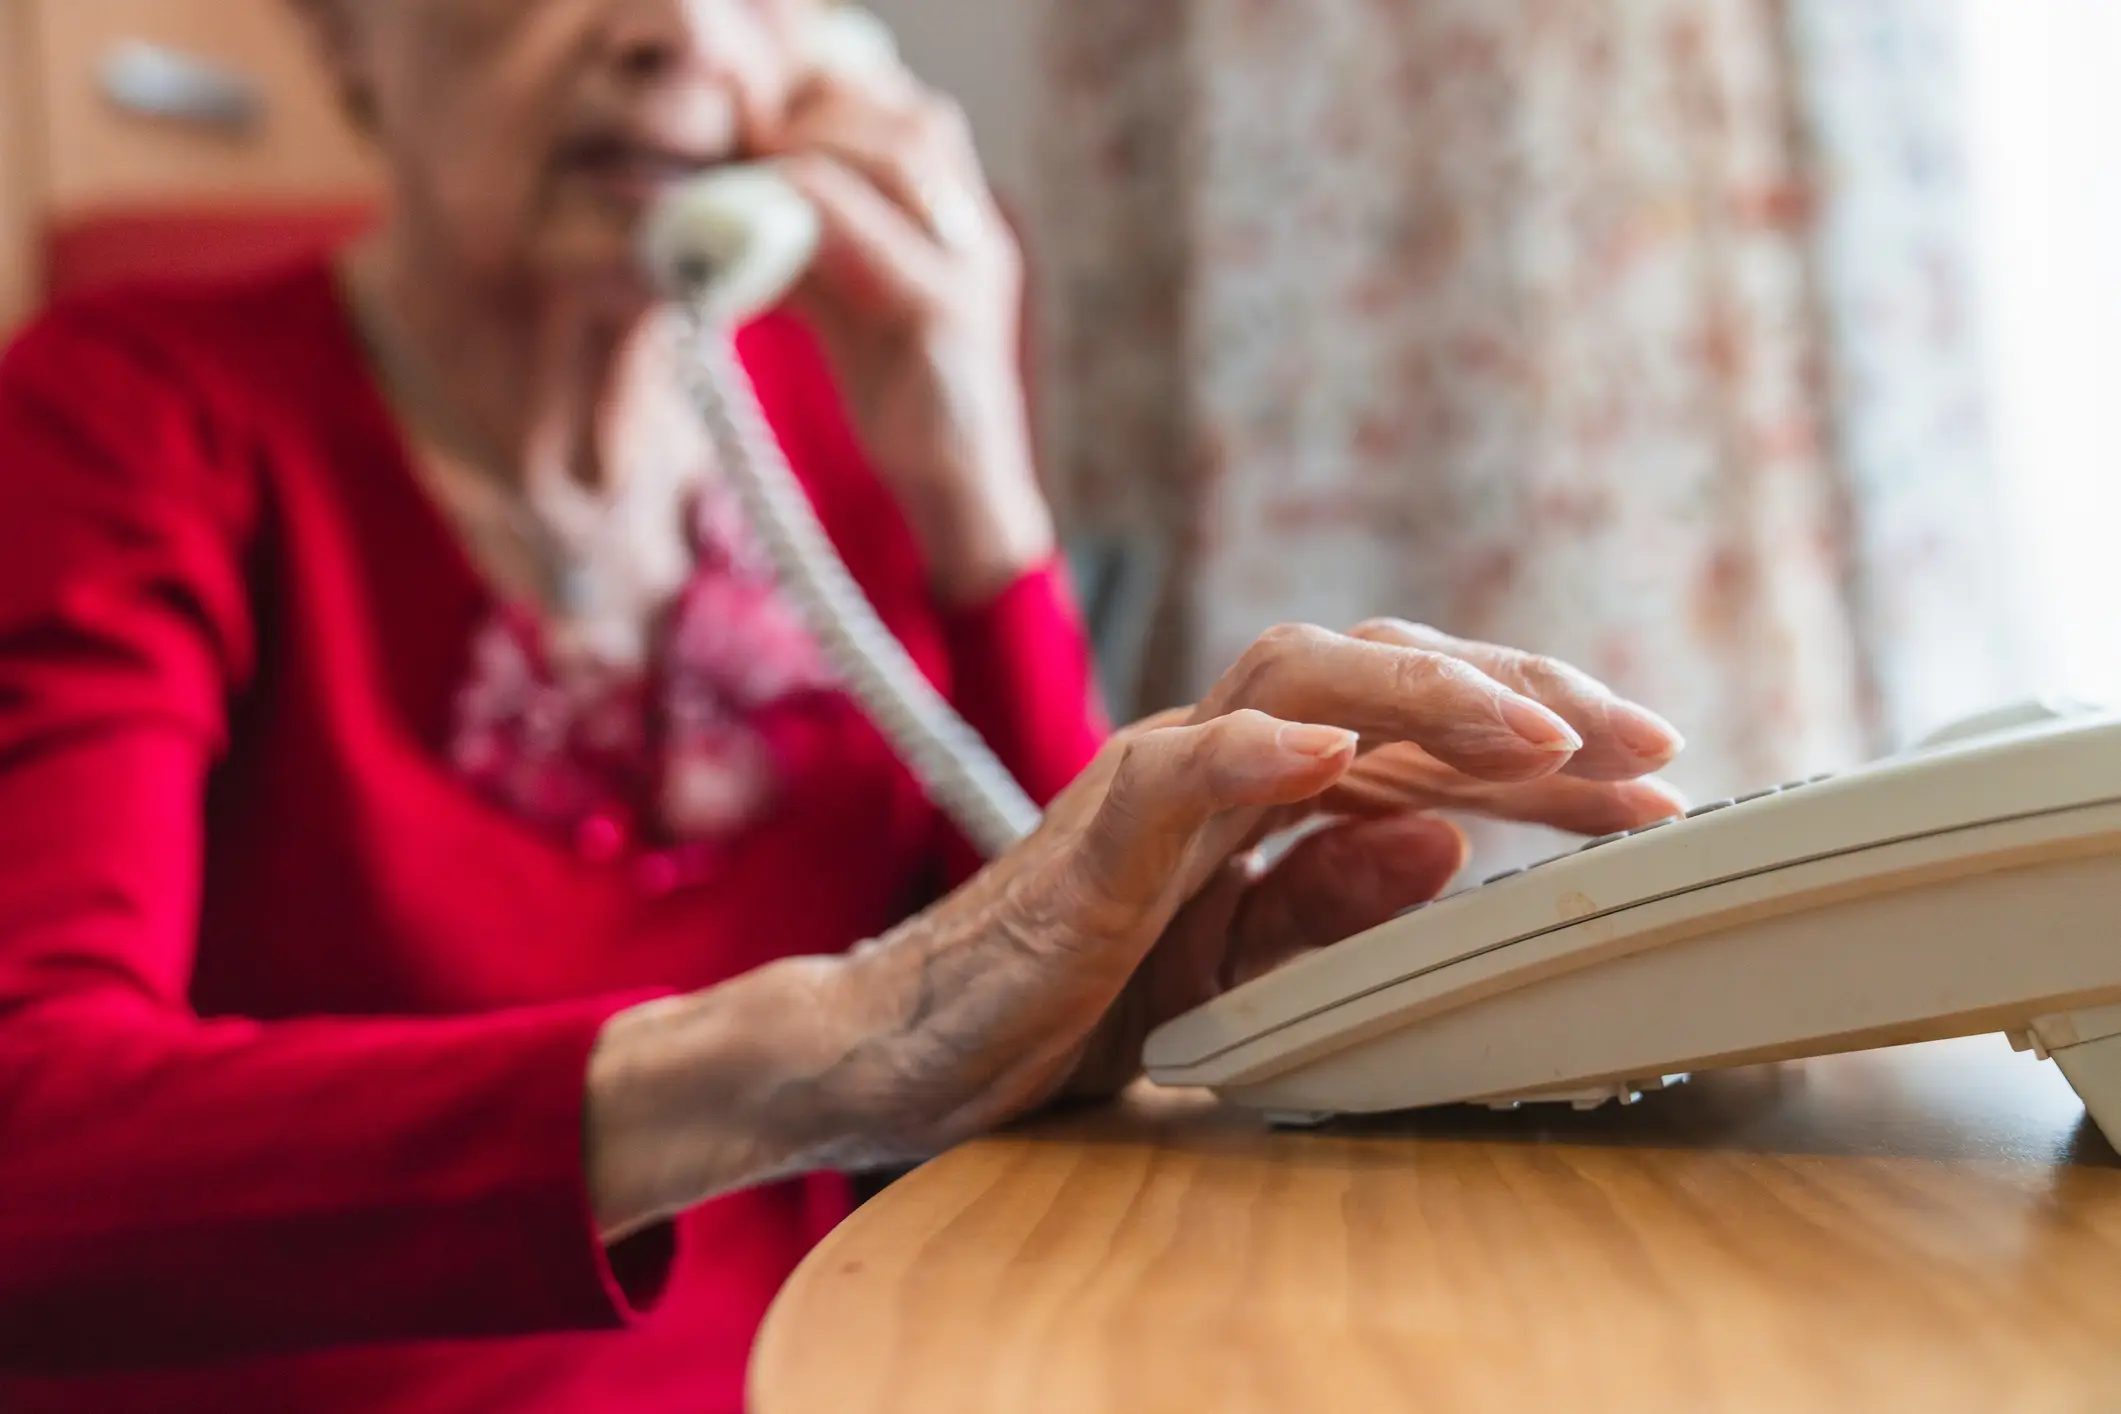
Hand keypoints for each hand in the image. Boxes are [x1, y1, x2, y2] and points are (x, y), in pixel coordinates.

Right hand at [583, 619, 1683, 1241]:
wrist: (916, 1052)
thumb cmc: (1073, 1004)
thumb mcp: (1242, 973)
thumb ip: (1334, 908)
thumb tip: (1454, 840)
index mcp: (1266, 789)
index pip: (1426, 735)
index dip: (1551, 754)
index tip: (1660, 791)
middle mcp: (1221, 756)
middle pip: (1387, 669)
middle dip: (1528, 696)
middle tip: (1651, 744)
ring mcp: (1156, 778)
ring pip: (1301, 679)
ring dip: (1432, 698)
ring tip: (1545, 740)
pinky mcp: (1094, 830)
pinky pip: (1182, 768)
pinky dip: (1259, 751)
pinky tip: (1344, 760)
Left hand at [753, 66, 1050, 604]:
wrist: (965, 499)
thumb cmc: (905, 406)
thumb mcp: (851, 308)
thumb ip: (807, 248)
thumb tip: (721, 200)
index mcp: (961, 218)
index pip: (903, 111)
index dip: (823, 104)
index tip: (755, 133)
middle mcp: (975, 227)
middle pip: (896, 113)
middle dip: (806, 119)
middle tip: (737, 155)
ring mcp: (966, 263)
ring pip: (881, 148)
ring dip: (796, 155)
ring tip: (736, 194)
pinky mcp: (938, 309)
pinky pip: (849, 222)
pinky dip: (784, 214)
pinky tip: (739, 242)